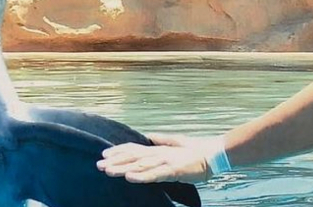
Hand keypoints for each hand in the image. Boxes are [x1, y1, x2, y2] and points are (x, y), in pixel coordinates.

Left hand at [96, 133, 216, 183]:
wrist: (214, 154)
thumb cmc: (196, 150)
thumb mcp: (175, 143)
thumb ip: (161, 141)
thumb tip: (149, 136)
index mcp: (158, 148)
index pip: (134, 148)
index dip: (119, 150)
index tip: (104, 153)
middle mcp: (159, 153)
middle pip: (133, 156)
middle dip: (115, 161)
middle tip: (98, 164)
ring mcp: (165, 161)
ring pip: (140, 165)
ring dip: (123, 168)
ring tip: (108, 170)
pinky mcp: (173, 170)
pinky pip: (155, 174)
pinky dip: (141, 176)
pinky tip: (130, 177)